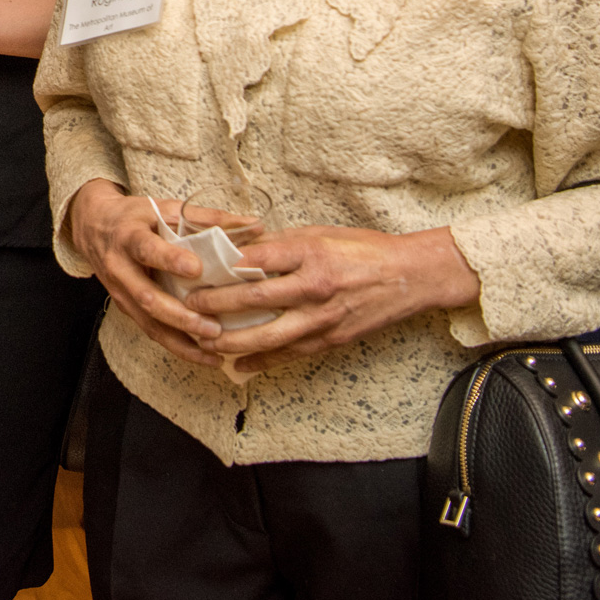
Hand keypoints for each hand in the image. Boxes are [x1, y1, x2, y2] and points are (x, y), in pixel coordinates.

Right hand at [63, 180, 224, 365]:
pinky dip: (176, 345)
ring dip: (180, 340)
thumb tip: (255, 225)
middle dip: (180, 316)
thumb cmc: (135, 216)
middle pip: (146, 297)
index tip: (196, 268)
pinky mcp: (125, 308)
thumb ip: (207, 217)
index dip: (169, 259)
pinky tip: (202, 355)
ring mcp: (120, 292)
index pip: (146, 249)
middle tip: (213, 327)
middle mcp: (120, 267)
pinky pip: (150, 330)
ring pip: (148, 323)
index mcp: (128, 236)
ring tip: (213, 352)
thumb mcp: (164, 208)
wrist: (92, 226)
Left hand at [189, 225, 479, 375]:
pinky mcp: (331, 339)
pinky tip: (238, 366)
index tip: (197, 268)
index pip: (260, 259)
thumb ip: (281, 243)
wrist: (410, 276)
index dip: (226, 265)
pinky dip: (262, 362)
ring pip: (269, 335)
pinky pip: (290, 354)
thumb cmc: (363, 249)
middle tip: (190, 306)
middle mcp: (315, 287)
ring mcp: (323, 318)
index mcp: (311, 254)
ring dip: (233, 341)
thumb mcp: (321, 233)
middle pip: (257, 298)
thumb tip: (241, 248)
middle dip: (218, 305)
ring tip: (204, 341)